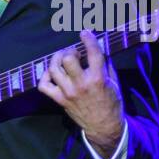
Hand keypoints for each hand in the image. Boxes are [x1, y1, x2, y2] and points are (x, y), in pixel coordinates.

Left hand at [37, 29, 124, 155]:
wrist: (103, 126)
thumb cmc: (111, 102)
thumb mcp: (114, 82)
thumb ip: (106, 65)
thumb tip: (98, 49)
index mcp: (98, 78)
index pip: (93, 53)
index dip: (88, 39)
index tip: (84, 33)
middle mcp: (81, 84)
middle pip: (67, 59)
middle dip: (69, 51)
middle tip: (73, 52)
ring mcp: (68, 92)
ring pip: (53, 69)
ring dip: (56, 60)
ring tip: (61, 59)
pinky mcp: (59, 100)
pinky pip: (44, 86)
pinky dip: (44, 76)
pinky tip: (52, 73)